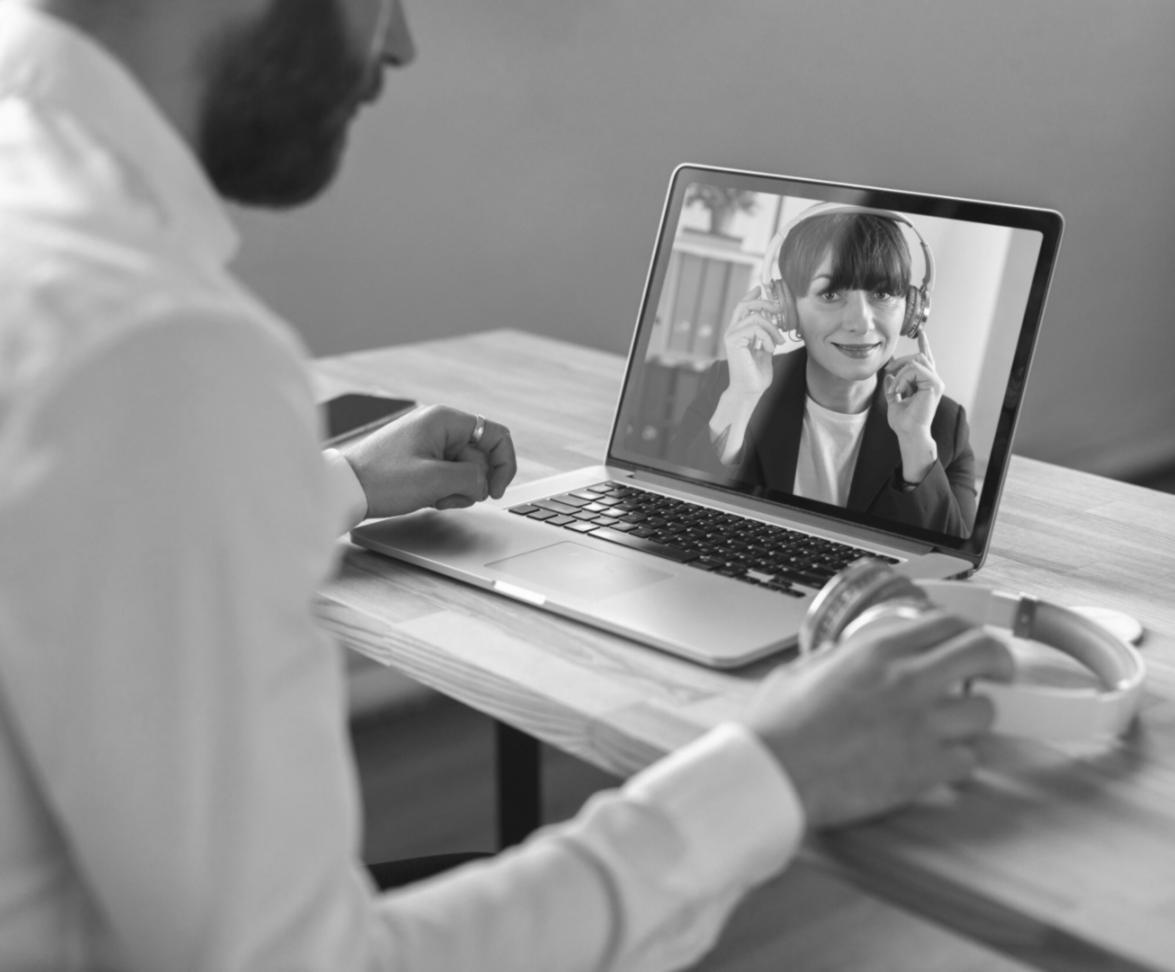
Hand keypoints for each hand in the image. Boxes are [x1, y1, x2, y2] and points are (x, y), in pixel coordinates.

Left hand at [340, 404, 516, 517]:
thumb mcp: (435, 480)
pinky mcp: (421, 458)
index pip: (496, 436)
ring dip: (457, 489)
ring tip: (433, 498)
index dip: (503, 465)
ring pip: (465, 469)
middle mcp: (439, 426)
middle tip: (449, 497)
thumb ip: (472, 478)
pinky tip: (426, 498)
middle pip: (480, 456)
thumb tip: (484, 482)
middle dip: (472, 482)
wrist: (344, 489)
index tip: (496, 491)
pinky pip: (448, 475)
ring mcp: (429, 442)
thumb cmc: (382, 480)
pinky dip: (444, 490)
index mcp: (445, 420)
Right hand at [722, 284, 789, 397]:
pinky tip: (770, 349)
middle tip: (779, 309)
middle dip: (764, 303)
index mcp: (738, 333)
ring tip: (778, 342)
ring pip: (755, 317)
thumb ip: (766, 336)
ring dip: (772, 328)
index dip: (751, 296)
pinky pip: (755, 327)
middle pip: (745, 305)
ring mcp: (731, 336)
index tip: (761, 288)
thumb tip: (774, 321)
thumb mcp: (765, 350)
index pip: (742, 308)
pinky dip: (767, 337)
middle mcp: (732, 332)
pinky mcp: (733, 342)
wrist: (750, 391)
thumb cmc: (757, 375)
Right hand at [744, 610, 1013, 828]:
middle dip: (999, 662)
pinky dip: (957, 760)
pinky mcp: (925, 768)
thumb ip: (844, 657)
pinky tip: (937, 760)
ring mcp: (921, 724)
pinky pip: (968, 759)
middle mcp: (907, 679)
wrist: (774, 773)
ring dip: (973, 718)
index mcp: (877, 650)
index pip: (947, 623)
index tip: (970, 643)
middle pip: (984, 653)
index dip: (966, 631)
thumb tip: (856, 656)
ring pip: (985, 711)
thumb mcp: (807, 669)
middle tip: (997, 673)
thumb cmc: (779, 726)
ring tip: (954, 725)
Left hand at [883, 331, 943, 442]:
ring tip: (894, 389)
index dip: (924, 345)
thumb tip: (889, 376)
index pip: (926, 360)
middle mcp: (933, 381)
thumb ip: (893, 386)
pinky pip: (915, 369)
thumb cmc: (903, 421)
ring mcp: (936, 382)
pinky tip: (899, 391)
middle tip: (887, 372)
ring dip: (900, 373)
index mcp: (926, 383)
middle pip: (918, 357)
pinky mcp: (934, 384)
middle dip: (900, 362)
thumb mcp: (894, 400)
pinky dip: (903, 378)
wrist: (908, 433)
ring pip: (916, 361)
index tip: (921, 333)